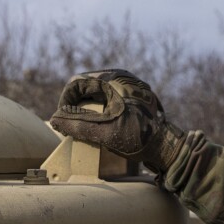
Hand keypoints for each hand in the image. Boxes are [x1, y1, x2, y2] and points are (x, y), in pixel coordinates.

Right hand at [49, 69, 184, 172]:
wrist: (168, 145)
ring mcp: (127, 87)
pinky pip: (108, 100)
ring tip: (82, 128)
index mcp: (114, 79)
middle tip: (70, 125)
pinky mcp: (132, 98)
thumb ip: (78, 125)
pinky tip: (97, 127)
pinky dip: (98, 111)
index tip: (61, 118)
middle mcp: (121, 78)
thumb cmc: (140, 137)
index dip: (64, 100)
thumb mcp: (105, 133)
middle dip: (74, 105)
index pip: (77, 82)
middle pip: (86, 87)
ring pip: (96, 94)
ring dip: (86, 109)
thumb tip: (55, 120)